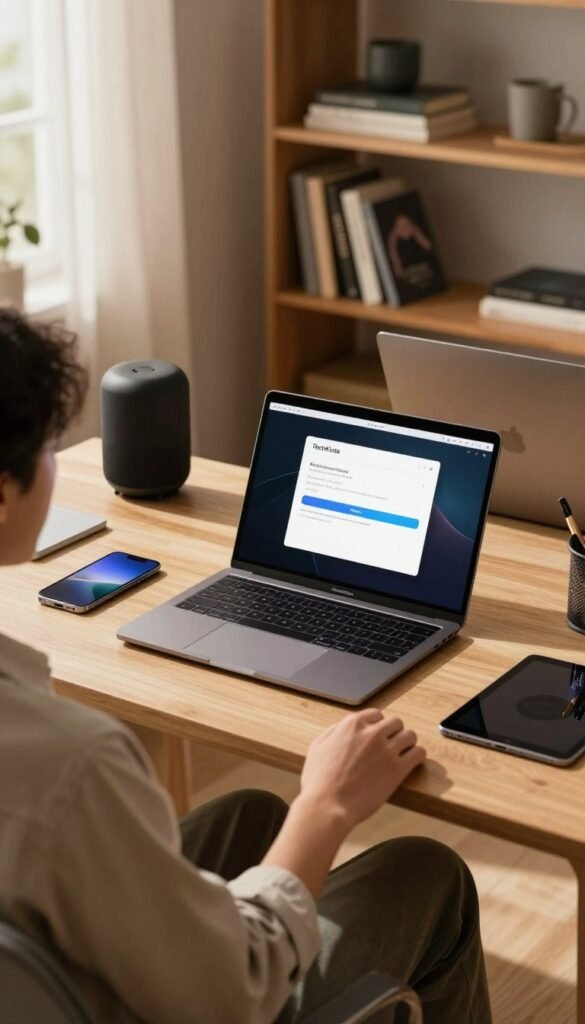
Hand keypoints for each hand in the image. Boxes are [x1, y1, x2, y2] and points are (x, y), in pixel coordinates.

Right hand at [299, 710, 425, 831]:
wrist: (327, 806)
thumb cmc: (319, 782)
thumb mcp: (317, 747)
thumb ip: (333, 732)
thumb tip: (344, 727)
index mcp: (352, 725)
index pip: (377, 715)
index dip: (378, 727)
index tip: (379, 737)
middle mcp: (372, 732)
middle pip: (396, 723)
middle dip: (394, 734)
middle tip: (391, 748)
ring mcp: (386, 750)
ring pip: (410, 735)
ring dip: (407, 744)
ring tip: (403, 755)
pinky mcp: (398, 769)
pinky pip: (419, 753)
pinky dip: (417, 757)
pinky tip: (411, 764)